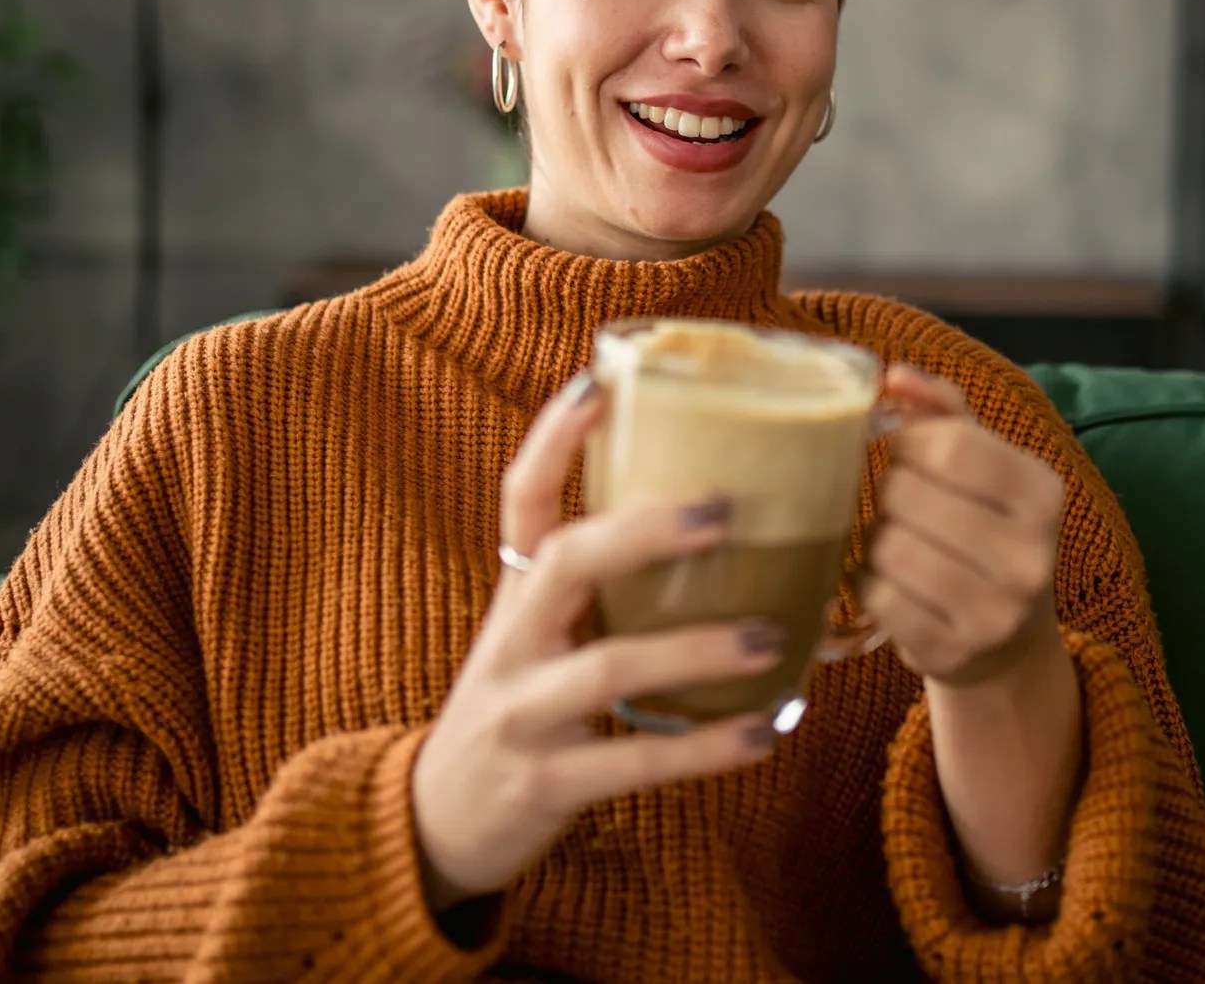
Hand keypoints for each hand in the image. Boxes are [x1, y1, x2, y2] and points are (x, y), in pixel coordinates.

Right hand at [410, 373, 786, 912]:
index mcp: (514, 596)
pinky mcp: (547, 784)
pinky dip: (702, 749)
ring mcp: (524, 714)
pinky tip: (761, 732)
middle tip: (725, 509)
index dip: (554, 439)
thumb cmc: (515, 707)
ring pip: (606, 669)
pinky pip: (631, 763)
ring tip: (769, 637)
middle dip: (643, 531)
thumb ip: (596, 587)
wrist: (435, 823)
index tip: (599, 383)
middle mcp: (511, 643)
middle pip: (564, 563)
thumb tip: (711, 520)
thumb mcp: (535, 635)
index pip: (520, 501)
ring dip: (695, 650)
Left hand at [861, 365, 1067, 689]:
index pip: (948, 445)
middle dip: (890, 493)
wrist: (1007, 641)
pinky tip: (891, 584)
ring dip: (877, 540)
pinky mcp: (953, 654)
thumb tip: (895, 376)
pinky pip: (877, 597)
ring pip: (887, 547)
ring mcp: (996, 613)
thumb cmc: (984, 528)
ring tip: (899, 545)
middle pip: (906, 494)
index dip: (907, 442)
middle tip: (904, 507)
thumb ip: (941, 408)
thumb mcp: (982, 463)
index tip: (907, 453)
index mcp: (1044, 494)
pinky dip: (868, 584)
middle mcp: (1031, 556)